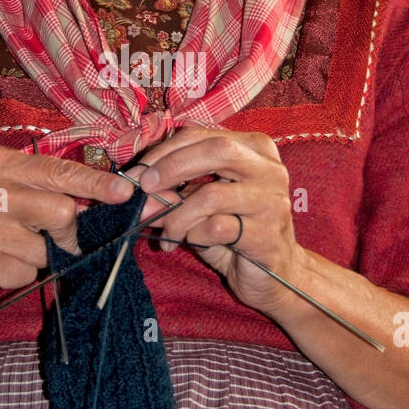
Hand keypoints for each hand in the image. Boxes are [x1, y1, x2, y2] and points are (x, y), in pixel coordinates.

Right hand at [0, 145, 132, 308]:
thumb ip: (45, 188)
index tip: (125, 193)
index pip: (59, 170)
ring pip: (45, 248)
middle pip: (61, 211)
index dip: (96, 184)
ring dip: (37, 257)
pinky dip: (19, 274)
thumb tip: (103, 199)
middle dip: (67, 231)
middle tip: (55, 239)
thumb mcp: (2, 188)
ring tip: (9, 250)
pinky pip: (26, 273)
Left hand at [136, 126, 303, 316]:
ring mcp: (272, 201)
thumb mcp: (200, 205)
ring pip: (212, 194)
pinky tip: (190, 242)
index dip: (163, 152)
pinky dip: (194, 235)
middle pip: (216, 150)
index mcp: (254, 148)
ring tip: (167, 232)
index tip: (136, 174)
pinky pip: (217, 228)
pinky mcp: (267, 234)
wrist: (273, 273)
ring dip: (177, 215)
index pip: (201, 135)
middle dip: (171, 167)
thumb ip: (173, 192)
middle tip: (145, 190)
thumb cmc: (234, 231)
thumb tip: (136, 189)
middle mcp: (269, 169)